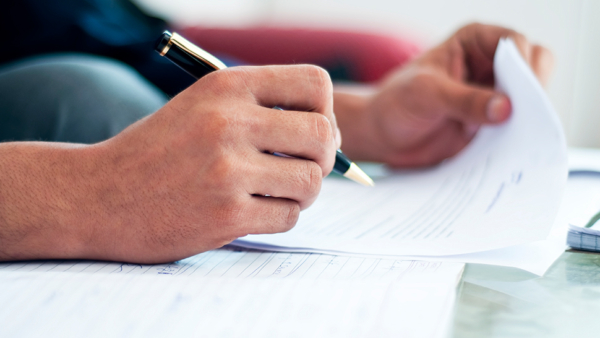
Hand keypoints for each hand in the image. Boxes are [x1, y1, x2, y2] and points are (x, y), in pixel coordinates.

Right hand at [0, 65, 339, 262]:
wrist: (99, 195)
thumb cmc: (157, 150)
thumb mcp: (202, 106)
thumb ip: (260, 109)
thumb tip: (330, 134)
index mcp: (226, 86)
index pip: (315, 84)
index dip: (323, 110)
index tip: (306, 132)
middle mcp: (229, 122)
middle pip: (323, 134)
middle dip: (323, 157)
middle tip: (300, 168)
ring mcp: (227, 171)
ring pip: (312, 180)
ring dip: (303, 192)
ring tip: (276, 192)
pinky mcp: (226, 215)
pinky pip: (289, 216)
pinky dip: (280, 216)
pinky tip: (253, 211)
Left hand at [335, 23, 552, 166]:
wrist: (382, 136)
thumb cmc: (395, 104)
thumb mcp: (425, 95)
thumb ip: (463, 100)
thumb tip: (506, 108)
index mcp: (474, 42)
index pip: (516, 44)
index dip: (524, 67)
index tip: (519, 95)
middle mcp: (489, 65)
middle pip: (533, 70)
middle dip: (532, 93)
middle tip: (520, 118)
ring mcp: (492, 95)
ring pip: (530, 101)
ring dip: (528, 119)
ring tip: (514, 138)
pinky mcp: (491, 123)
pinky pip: (517, 128)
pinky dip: (516, 138)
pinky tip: (507, 150)